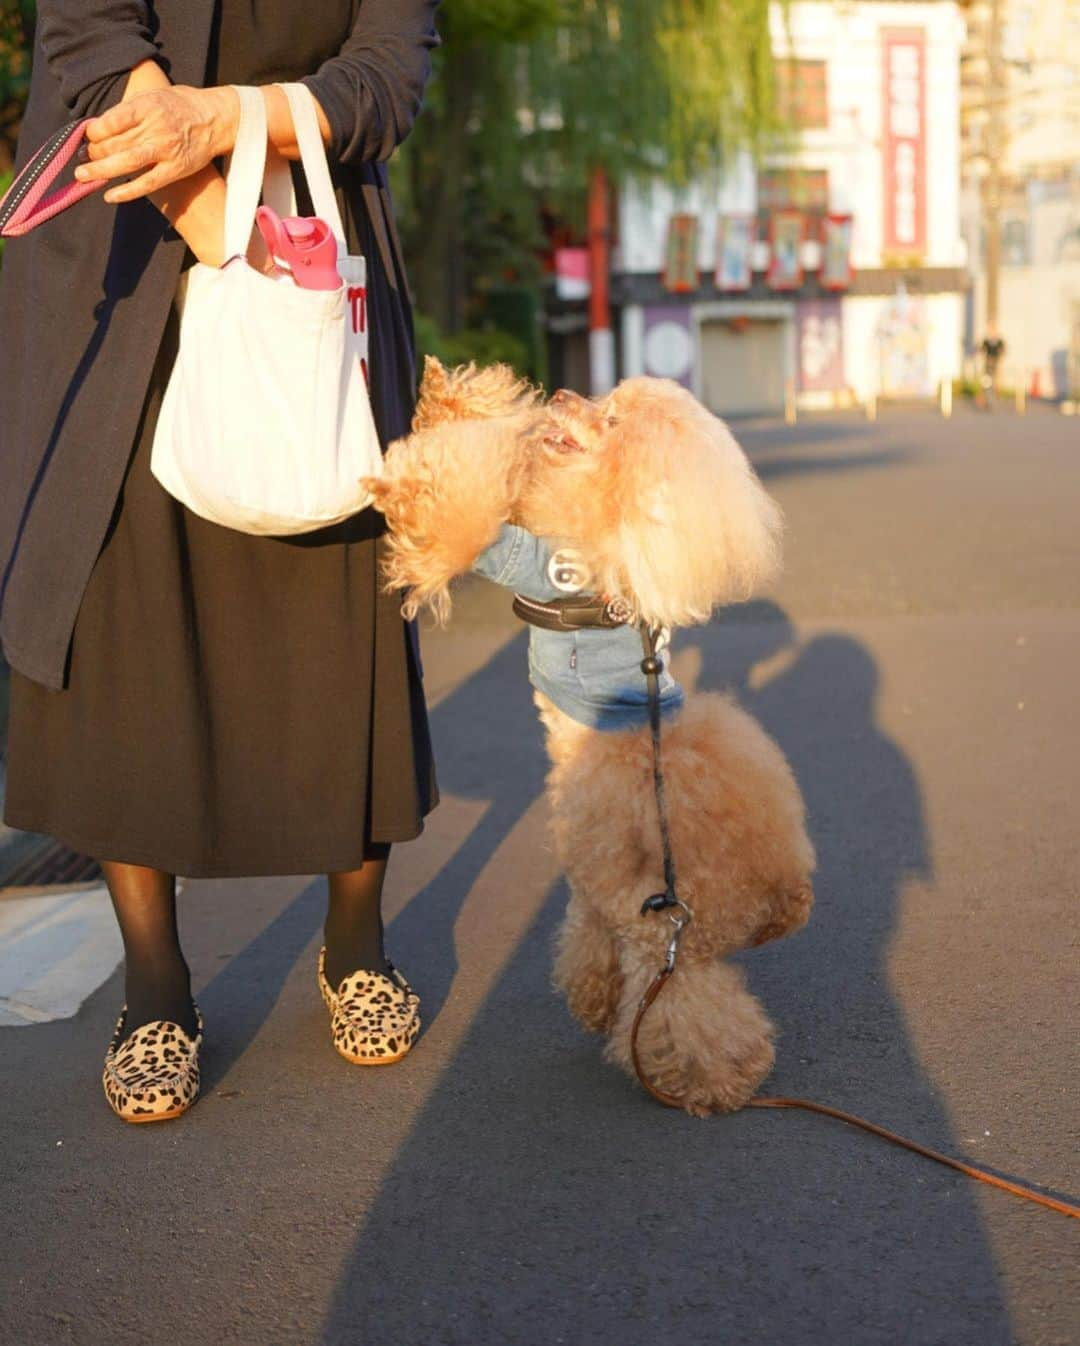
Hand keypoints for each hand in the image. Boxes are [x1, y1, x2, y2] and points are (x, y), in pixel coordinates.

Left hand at [75, 86, 239, 204]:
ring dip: (100, 170)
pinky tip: (109, 195)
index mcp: (147, 106)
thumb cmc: (182, 105)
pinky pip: (147, 183)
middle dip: (93, 152)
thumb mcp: (155, 95)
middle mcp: (155, 128)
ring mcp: (166, 150)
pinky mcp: (175, 169)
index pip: (111, 121)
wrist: (216, 119)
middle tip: (80, 158)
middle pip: (115, 143)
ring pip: (126, 162)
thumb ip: (131, 110)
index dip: (93, 131)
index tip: (85, 137)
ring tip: (82, 176)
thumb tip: (101, 125)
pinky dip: (127, 191)